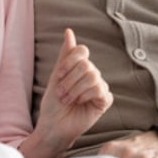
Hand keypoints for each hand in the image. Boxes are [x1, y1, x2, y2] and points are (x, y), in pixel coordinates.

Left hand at [36, 28, 113, 149]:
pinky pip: (100, 90)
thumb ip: (65, 55)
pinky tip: (80, 103)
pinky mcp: (104, 101)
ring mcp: (99, 87)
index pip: (82, 51)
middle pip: (86, 65)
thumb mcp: (56, 77)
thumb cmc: (53, 104)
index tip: (58, 75)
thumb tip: (69, 31)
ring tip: (67, 100)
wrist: (53, 126)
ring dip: (75, 89)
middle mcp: (92, 75)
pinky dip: (86, 95)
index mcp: (80, 67)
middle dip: (69, 80)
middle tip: (61, 93)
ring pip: (93, 76)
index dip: (69, 61)